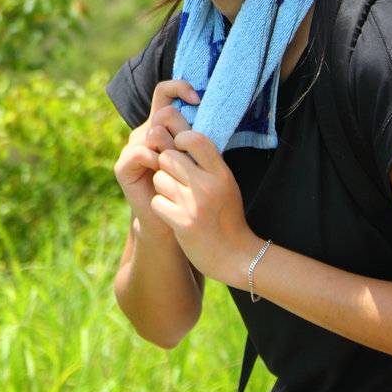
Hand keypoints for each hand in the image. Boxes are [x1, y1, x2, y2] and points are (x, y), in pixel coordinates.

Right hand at [113, 79, 200, 226]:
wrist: (172, 221)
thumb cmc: (188, 187)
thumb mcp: (196, 156)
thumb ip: (197, 134)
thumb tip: (210, 108)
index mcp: (161, 125)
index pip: (165, 92)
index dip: (179, 87)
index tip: (197, 99)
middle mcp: (144, 131)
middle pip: (162, 113)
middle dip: (180, 132)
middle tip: (188, 154)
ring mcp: (132, 147)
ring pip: (153, 133)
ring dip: (171, 152)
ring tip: (176, 170)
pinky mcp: (123, 166)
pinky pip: (141, 152)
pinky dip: (155, 162)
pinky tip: (162, 173)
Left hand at [148, 129, 260, 287]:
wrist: (236, 256)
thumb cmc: (226, 215)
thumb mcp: (225, 184)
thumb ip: (206, 162)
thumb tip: (178, 134)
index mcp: (221, 173)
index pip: (194, 138)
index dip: (179, 139)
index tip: (179, 149)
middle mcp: (208, 186)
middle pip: (167, 157)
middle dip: (166, 166)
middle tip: (176, 180)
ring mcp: (194, 204)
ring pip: (159, 178)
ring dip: (163, 188)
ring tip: (178, 200)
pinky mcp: (181, 222)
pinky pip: (156, 201)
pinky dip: (161, 207)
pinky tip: (175, 215)